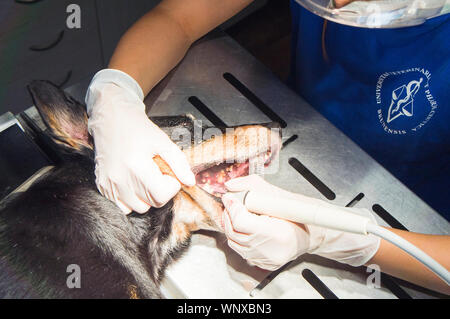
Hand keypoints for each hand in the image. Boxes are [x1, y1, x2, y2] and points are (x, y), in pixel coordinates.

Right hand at [85, 69, 194, 213]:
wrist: (111, 118)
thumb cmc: (138, 128)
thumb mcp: (163, 142)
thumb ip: (179, 163)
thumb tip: (190, 182)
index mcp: (136, 166)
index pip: (161, 196)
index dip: (171, 186)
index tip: (169, 175)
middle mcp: (119, 178)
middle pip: (151, 204)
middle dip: (160, 191)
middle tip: (158, 174)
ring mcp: (109, 184)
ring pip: (137, 208)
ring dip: (146, 197)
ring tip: (145, 178)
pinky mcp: (102, 186)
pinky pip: (122, 206)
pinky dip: (131, 199)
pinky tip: (133, 182)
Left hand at [222, 175, 379, 269]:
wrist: (315, 234)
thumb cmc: (301, 215)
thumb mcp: (279, 194)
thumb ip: (253, 186)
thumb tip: (231, 185)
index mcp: (278, 232)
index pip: (240, 221)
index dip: (232, 207)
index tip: (229, 197)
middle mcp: (272, 250)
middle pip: (235, 233)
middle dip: (229, 215)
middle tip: (231, 203)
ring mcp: (267, 260)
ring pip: (235, 243)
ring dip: (231, 227)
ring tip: (237, 214)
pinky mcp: (265, 264)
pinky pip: (242, 252)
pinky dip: (238, 238)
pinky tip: (244, 228)